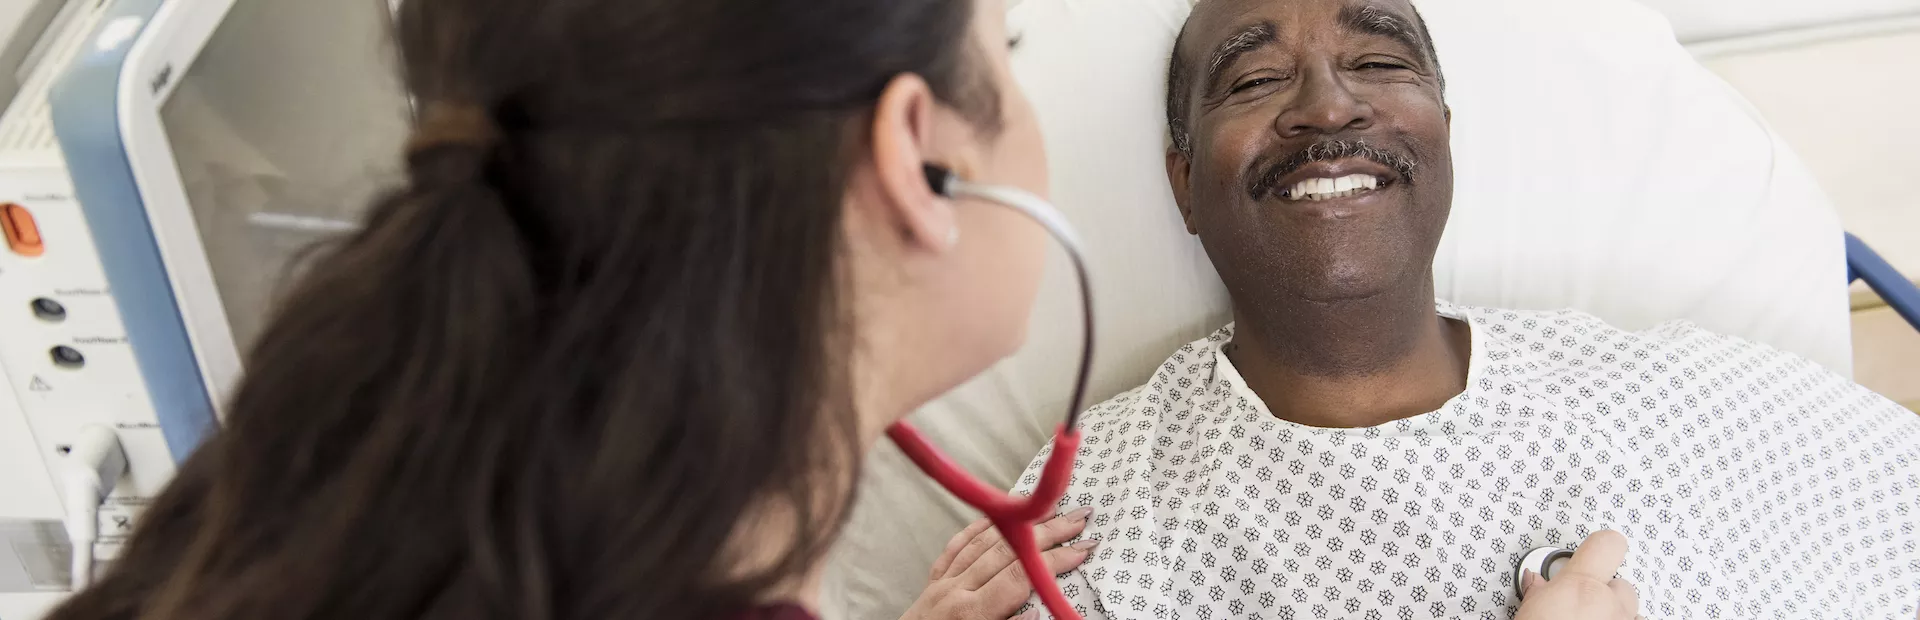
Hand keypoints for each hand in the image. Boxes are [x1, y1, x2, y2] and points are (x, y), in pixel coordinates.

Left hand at [899, 508, 1098, 619]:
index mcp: (972, 613)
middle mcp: (957, 590)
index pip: (1021, 575)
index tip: (1084, 547)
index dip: (1055, 559)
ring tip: (1049, 510)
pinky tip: (998, 517)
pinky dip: (980, 528)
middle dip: (1048, 532)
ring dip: (1021, 524)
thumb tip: (1036, 610)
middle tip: (1079, 517)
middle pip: (1010, 551)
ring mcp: (943, 582)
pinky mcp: (933, 580)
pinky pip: (958, 546)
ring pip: (986, 542)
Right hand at [1514, 530, 1641, 619]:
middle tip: (1578, 604)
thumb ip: (1538, 591)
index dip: (1603, 544)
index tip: (1596, 547)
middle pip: (1620, 584)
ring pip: (1630, 609)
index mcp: (1582, 588)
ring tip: (1590, 619)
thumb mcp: (1528, 611)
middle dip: (1603, 591)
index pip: (1609, 543)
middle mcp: (1611, 606)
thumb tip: (1535, 582)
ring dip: (1614, 612)